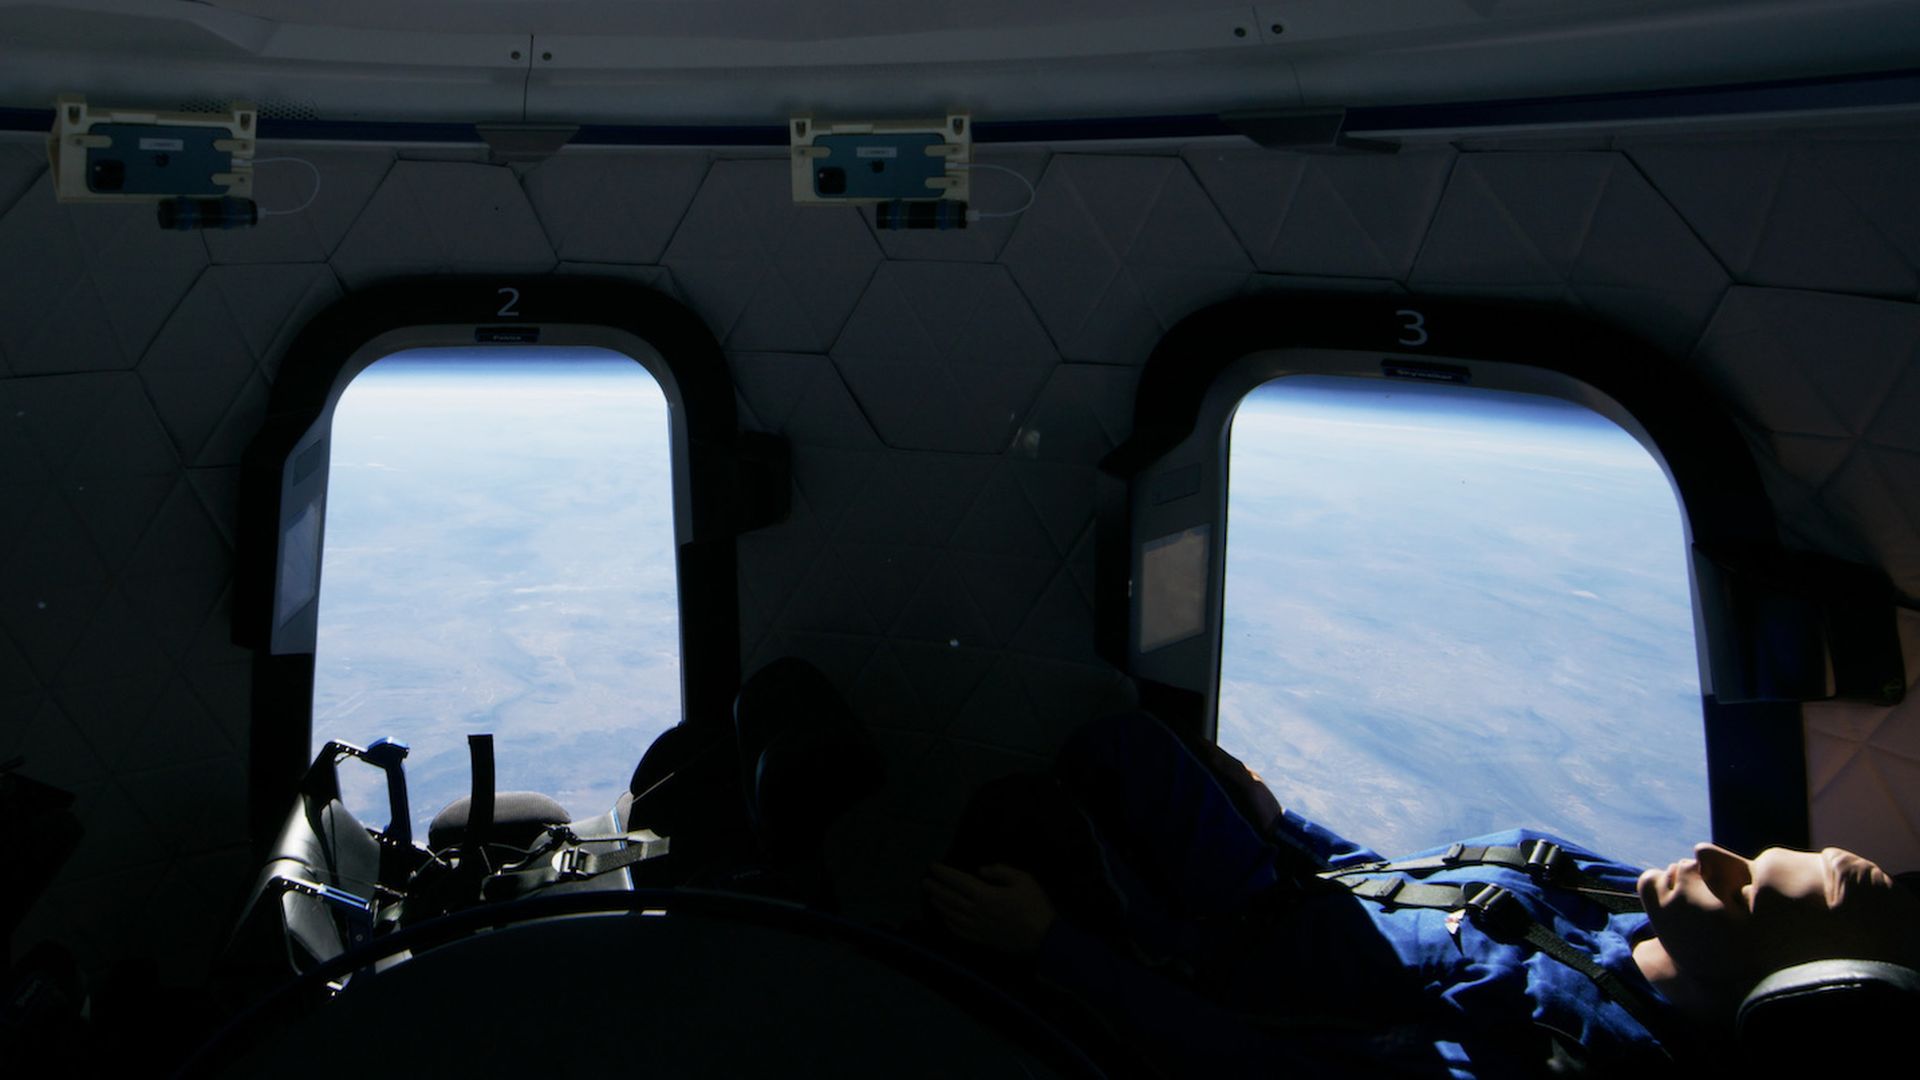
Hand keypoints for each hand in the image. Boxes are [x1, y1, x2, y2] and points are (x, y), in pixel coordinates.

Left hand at [924, 862, 1056, 954]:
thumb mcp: (1023, 880)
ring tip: (931, 896)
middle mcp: (976, 912)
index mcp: (985, 895)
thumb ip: (1001, 871)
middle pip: (950, 899)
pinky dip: (949, 923)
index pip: (958, 881)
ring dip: (939, 905)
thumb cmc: (1035, 906)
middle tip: (924, 881)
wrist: (1043, 939)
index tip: (932, 866)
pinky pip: (959, 931)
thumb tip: (981, 870)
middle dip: (936, 888)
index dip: (944, 873)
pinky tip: (945, 918)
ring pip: (952, 915)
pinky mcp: (982, 940)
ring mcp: (978, 928)